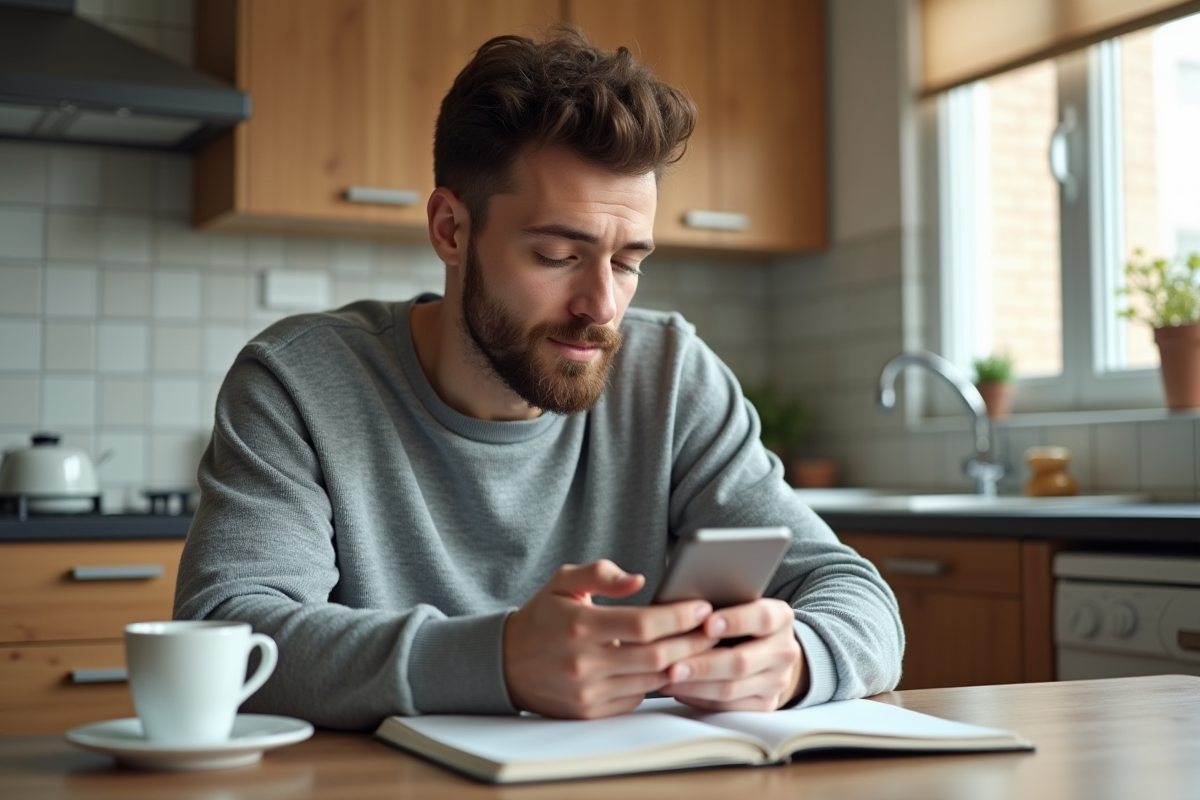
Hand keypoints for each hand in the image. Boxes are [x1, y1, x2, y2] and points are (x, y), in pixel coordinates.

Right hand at [503, 560, 717, 718]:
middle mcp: (584, 662)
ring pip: (652, 680)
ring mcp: (588, 692)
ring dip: (682, 664)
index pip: (643, 624)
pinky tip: (671, 666)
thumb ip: (600, 573)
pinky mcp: (590, 712)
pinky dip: (656, 682)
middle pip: (656, 656)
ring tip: (703, 646)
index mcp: (580, 625)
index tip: (702, 606)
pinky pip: (637, 698)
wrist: (505, 664)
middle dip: (693, 642)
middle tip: (715, 628)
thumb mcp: (563, 581)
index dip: (678, 616)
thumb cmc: (542, 617)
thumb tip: (639, 580)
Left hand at [661, 598, 805, 711]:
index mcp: (781, 617)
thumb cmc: (740, 619)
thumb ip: (720, 602)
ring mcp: (777, 680)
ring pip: (732, 688)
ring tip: (668, 678)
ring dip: (695, 685)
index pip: (763, 618)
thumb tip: (684, 605)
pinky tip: (680, 689)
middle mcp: (784, 650)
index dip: (735, 621)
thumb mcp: (739, 603)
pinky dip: (700, 698)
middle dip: (703, 664)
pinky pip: (728, 706)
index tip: (706, 623)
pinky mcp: (765, 704)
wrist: (768, 647)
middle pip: (742, 662)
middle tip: (673, 665)